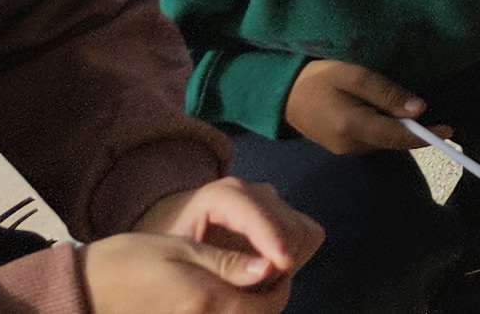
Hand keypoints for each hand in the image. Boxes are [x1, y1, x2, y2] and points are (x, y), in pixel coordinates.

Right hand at [85, 230, 292, 313]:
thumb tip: (270, 267)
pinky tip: (219, 294)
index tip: (276, 262)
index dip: (281, 284)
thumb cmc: (129, 261)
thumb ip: (228, 262)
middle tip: (262, 271)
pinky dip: (228, 310)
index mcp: (208, 302)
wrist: (84, 290)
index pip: (270, 304)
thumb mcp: (181, 249)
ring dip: (249, 306)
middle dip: (268, 298)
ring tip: (241, 281)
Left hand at [131, 180, 319, 287]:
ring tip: (260, 280)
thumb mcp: (186, 255)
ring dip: (290, 258)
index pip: (259, 214)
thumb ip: (223, 262)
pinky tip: (270, 268)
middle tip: (257, 287)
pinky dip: (296, 254)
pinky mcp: (282, 212)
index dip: (273, 239)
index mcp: (222, 195)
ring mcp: (270, 200)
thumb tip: (267, 269)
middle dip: (281, 258)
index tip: (283, 266)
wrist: (173, 227)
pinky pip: (306, 233)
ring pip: (303, 229)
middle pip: (289, 224)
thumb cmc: (173, 244)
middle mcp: (253, 191)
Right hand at [280, 58, 425, 156]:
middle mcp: (350, 146)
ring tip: (414, 115)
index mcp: (353, 126)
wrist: (285, 95)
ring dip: (402, 132)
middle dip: (416, 133)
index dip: (425, 135)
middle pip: (393, 142)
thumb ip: (387, 93)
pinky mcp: (343, 148)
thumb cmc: (321, 79)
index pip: (397, 137)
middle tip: (437, 117)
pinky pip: (374, 141)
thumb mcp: (356, 76)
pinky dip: (388, 132)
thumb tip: (419, 109)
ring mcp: (345, 151)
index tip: (448, 129)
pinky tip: (392, 118)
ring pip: (384, 143)